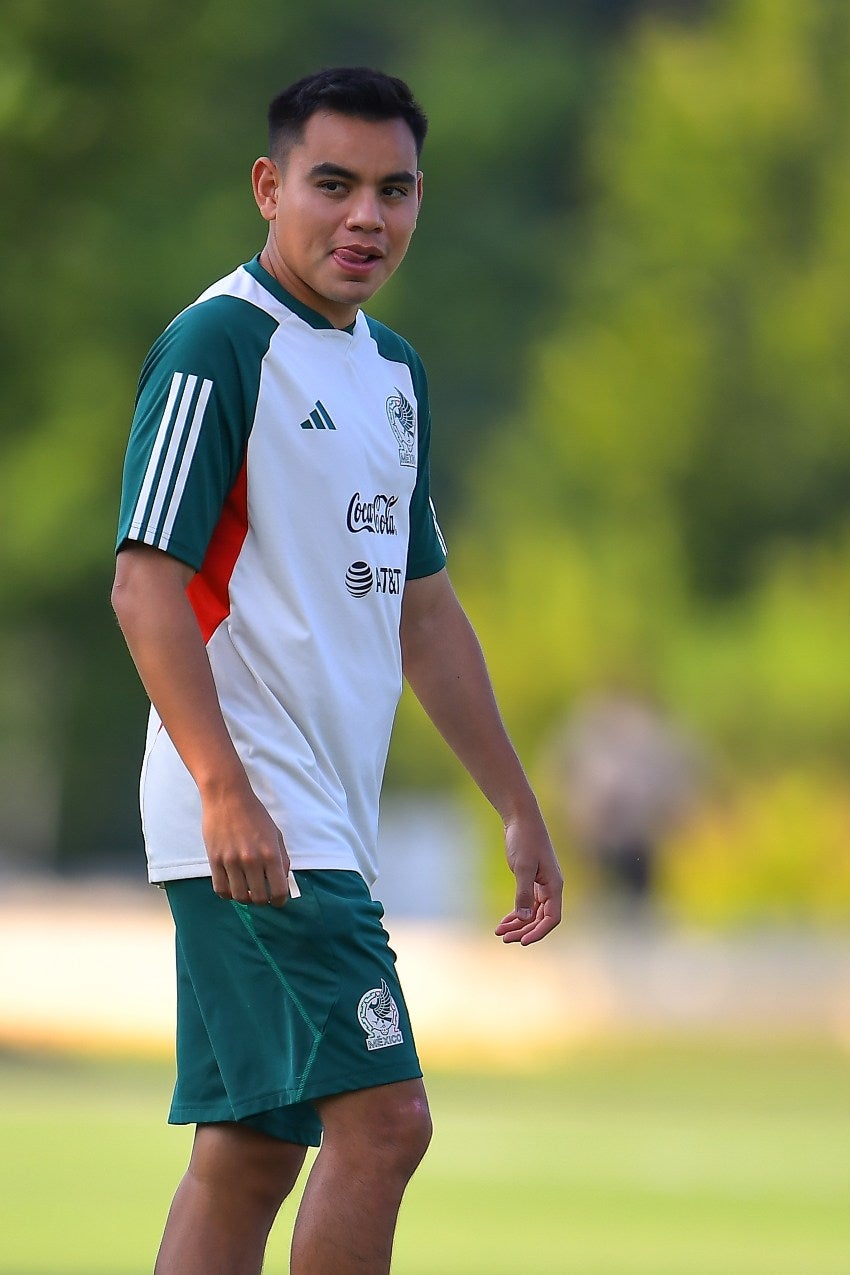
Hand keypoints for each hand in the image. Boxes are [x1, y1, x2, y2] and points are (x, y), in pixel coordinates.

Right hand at [201, 780, 290, 906]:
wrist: (228, 798)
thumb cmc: (255, 815)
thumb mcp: (276, 834)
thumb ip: (282, 859)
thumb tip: (282, 881)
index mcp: (271, 854)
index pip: (278, 891)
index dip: (279, 901)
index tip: (277, 900)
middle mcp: (252, 860)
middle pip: (258, 898)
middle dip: (262, 901)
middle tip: (261, 895)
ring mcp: (232, 861)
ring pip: (239, 896)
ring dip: (244, 898)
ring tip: (246, 890)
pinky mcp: (214, 860)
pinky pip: (220, 889)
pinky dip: (227, 894)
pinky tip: (232, 886)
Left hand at [495, 811, 562, 944]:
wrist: (521, 818)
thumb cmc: (524, 840)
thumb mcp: (522, 866)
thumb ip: (523, 892)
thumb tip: (523, 918)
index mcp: (554, 886)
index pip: (552, 918)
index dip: (539, 932)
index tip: (522, 942)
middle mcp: (551, 888)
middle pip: (541, 919)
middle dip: (524, 930)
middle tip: (504, 938)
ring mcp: (542, 885)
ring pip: (533, 913)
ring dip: (518, 924)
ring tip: (500, 933)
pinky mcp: (532, 880)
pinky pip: (527, 904)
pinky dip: (516, 914)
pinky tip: (504, 922)